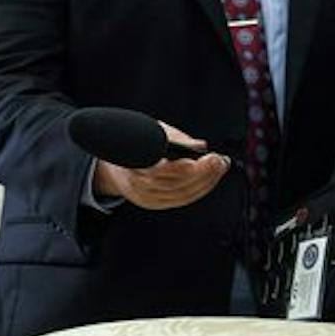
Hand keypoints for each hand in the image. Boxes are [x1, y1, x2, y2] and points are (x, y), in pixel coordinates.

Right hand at [91, 120, 229, 210]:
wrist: (114, 166)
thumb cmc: (136, 145)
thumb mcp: (153, 131)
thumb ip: (176, 138)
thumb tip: (200, 145)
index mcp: (134, 164)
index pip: (160, 172)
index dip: (185, 167)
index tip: (207, 158)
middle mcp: (138, 185)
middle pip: (176, 184)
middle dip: (204, 172)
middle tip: (221, 160)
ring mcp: (146, 197)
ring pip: (182, 194)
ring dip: (206, 182)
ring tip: (219, 167)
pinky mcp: (153, 204)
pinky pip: (181, 201)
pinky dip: (199, 191)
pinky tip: (209, 180)